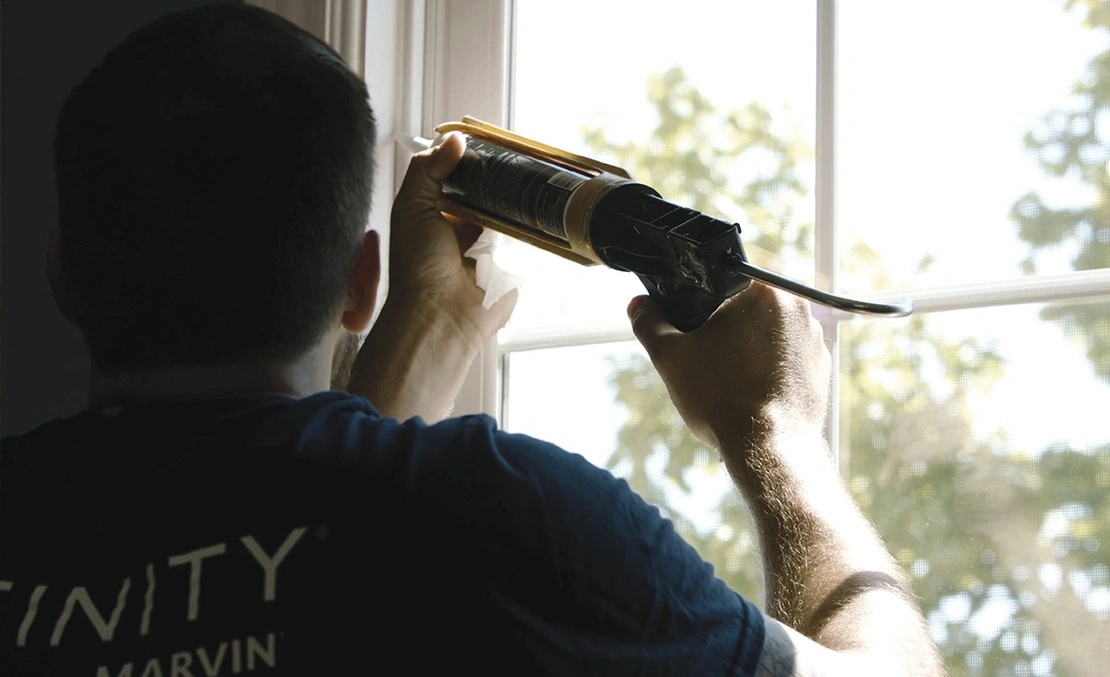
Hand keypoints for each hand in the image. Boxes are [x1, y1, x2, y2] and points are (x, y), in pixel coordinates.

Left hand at [385, 131, 516, 350]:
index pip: (460, 178)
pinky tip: (542, 202)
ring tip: (533, 173)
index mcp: (438, 214)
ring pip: (511, 211)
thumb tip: (456, 138)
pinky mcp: (514, 264)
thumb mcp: (412, 205)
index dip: (473, 159)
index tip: (489, 140)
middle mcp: (465, 229)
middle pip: (490, 192)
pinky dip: (532, 222)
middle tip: (517, 155)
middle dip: (501, 175)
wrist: (441, 314)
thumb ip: (429, 168)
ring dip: (518, 197)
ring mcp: (492, 247)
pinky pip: (528, 236)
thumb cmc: (418, 264)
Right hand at [627, 282, 830, 452]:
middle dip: (728, 329)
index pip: (725, 282)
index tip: (696, 330)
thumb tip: (639, 306)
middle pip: (749, 308)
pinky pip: (788, 358)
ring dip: (750, 349)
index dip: (704, 306)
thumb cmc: (723, 400)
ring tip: (731, 381)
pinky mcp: (821, 368)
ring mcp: (813, 338)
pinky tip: (752, 392)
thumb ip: (650, 323)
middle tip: (711, 360)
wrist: (767, 447)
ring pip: (769, 333)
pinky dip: (771, 370)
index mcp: (761, 291)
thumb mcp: (670, 357)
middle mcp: (796, 307)